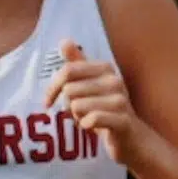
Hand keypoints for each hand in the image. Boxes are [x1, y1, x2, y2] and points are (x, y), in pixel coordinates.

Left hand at [45, 38, 150, 168]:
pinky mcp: (123, 120)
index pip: (67, 71)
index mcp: (105, 68)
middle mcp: (114, 80)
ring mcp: (121, 100)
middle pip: (69, 90)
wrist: (130, 137)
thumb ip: (77, 64)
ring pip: (77, 106)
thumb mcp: (90, 84)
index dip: (52, 88)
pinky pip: (91, 119)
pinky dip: (85, 126)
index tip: (47, 103)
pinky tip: (92, 127)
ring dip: (77, 117)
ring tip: (88, 119)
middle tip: (80, 113)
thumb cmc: (104, 109)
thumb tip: (64, 41)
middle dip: (68, 106)